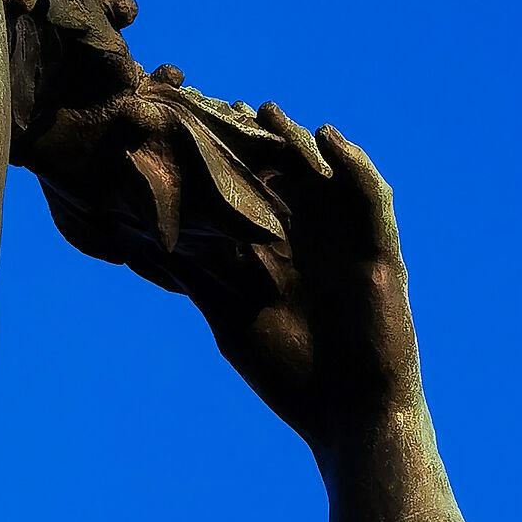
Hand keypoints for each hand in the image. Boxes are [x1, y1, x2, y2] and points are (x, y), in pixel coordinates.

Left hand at [20, 74, 422, 453]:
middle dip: (255, 140)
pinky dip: (354, 164)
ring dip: (299, 142)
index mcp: (275, 251)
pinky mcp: (381, 249)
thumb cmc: (292, 376)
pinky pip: (372, 196)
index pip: (246, 191)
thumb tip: (139, 245)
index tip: (184, 128)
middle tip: (221, 106)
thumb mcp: (228, 321)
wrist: (350, 415)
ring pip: (325, 174)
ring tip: (266, 112)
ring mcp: (348, 239)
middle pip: (284, 173)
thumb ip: (196, 280)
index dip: (219, 159)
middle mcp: (312, 237)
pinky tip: (329, 138)